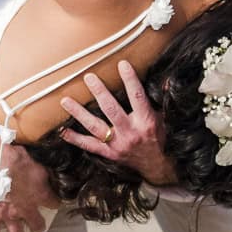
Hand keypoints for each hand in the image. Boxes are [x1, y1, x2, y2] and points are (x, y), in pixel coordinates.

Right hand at [0, 117, 53, 231]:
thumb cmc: (13, 157)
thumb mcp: (37, 163)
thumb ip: (45, 173)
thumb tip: (52, 173)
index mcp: (39, 195)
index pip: (53, 203)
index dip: (55, 203)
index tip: (54, 203)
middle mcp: (25, 208)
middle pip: (36, 224)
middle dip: (38, 226)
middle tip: (37, 228)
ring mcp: (8, 214)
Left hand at [59, 63, 168, 183]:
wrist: (157, 167)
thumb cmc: (160, 138)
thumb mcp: (165, 118)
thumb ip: (162, 99)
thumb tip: (168, 80)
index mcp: (146, 122)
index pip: (137, 97)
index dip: (130, 80)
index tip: (122, 64)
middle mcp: (130, 133)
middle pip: (111, 109)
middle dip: (99, 92)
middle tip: (88, 77)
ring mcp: (117, 144)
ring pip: (95, 127)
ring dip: (79, 113)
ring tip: (65, 100)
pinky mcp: (109, 153)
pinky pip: (89, 145)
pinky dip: (75, 138)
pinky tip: (63, 131)